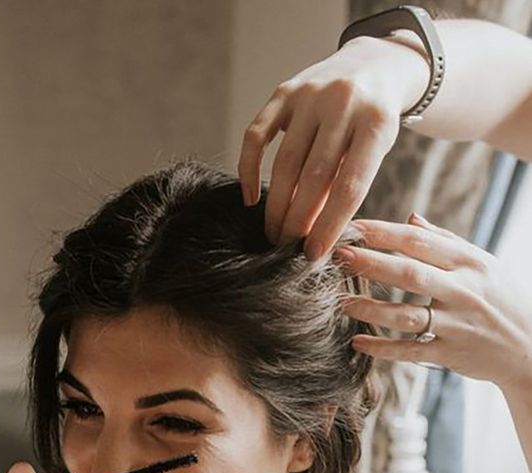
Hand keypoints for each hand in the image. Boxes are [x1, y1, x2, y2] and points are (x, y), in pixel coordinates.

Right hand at [238, 35, 427, 253]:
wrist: (373, 64)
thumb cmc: (373, 123)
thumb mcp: (374, 152)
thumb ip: (346, 185)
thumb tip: (314, 233)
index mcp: (376, 123)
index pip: (349, 186)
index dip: (329, 225)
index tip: (313, 253)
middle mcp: (343, 103)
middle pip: (314, 176)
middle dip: (298, 219)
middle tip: (287, 248)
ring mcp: (311, 95)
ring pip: (286, 160)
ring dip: (277, 203)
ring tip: (273, 232)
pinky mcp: (284, 91)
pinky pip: (256, 134)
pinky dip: (249, 168)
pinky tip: (251, 197)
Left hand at [336, 214, 531, 395]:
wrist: (530, 347)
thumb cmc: (501, 299)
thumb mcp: (484, 264)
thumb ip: (445, 242)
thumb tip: (409, 220)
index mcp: (469, 262)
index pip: (419, 242)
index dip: (383, 233)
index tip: (352, 226)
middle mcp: (463, 291)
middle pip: (409, 273)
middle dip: (371, 263)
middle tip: (337, 255)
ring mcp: (456, 324)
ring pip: (406, 315)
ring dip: (370, 309)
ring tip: (340, 302)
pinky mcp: (451, 354)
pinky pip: (410, 351)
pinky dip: (382, 348)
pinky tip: (357, 342)